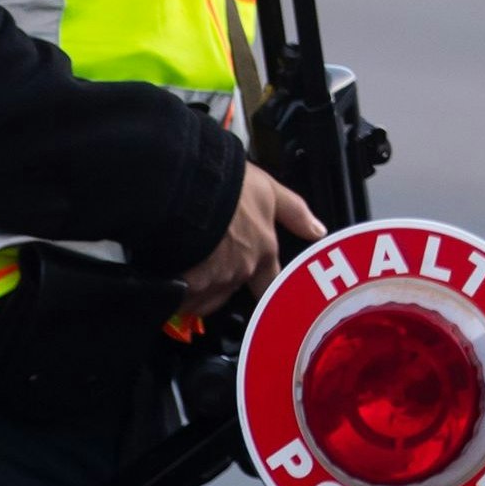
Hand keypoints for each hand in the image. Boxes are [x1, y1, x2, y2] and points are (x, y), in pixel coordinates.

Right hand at [178, 165, 324, 319]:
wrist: (189, 188)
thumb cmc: (231, 186)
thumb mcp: (269, 191)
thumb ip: (294, 212)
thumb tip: (318, 231)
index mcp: (262, 251)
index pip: (270, 283)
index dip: (266, 290)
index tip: (261, 296)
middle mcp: (240, 272)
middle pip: (232, 291)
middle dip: (220, 284)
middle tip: (205, 266)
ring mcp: (210, 281)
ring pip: (204, 299)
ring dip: (196, 292)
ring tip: (183, 273)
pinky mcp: (182, 286)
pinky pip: (178, 300)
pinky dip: (174, 294)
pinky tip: (165, 281)